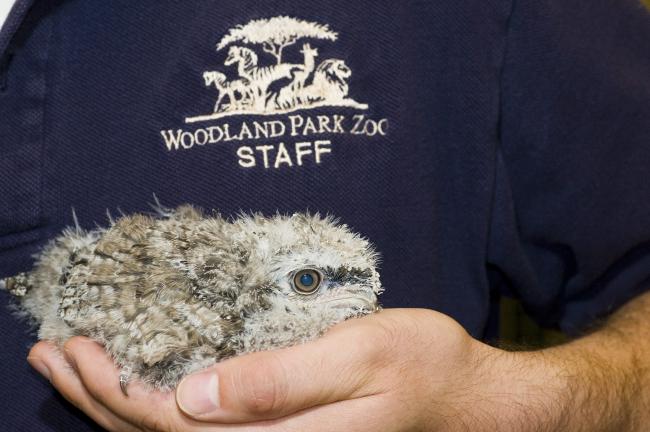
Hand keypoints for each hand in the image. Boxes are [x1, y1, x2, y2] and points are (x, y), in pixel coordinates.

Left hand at [27, 309, 568, 430]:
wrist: (466, 401)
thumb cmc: (423, 366)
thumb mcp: (360, 354)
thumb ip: (281, 381)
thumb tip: (196, 393)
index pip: (174, 426)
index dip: (117, 389)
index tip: (78, 344)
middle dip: (99, 395)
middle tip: (53, 349)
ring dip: (118, 402)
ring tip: (75, 365)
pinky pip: (203, 426)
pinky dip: (157, 402)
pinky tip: (141, 378)